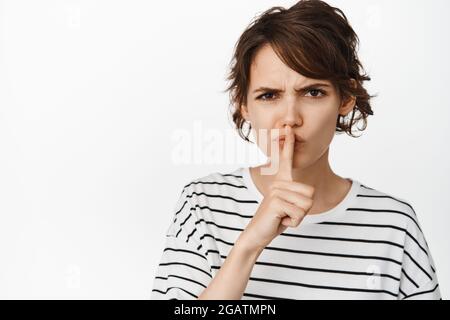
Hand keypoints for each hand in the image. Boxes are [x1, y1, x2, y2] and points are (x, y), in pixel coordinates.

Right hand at [237, 125, 314, 251]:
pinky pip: (299, 214)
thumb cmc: (275, 220)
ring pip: (307, 204)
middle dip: (304, 209)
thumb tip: (309, 193)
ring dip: (298, 217)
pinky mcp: (276, 201)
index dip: (288, 144)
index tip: (287, 128)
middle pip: (310, 193)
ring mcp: (277, 191)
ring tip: (283, 216)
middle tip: (287, 213)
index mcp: (281, 182)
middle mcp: (279, 183)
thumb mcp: (289, 207)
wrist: (257, 234)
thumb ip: (298, 198)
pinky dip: (293, 223)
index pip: (285, 159)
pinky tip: (280, 221)